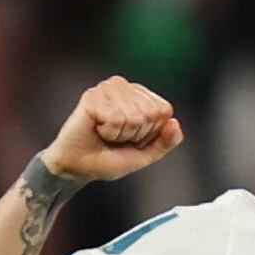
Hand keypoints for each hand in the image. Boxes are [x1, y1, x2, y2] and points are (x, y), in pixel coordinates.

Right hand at [43, 78, 184, 181]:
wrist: (80, 167)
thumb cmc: (110, 158)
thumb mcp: (146, 154)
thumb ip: (166, 141)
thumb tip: (175, 123)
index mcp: (139, 95)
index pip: (164, 110)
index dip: (151, 132)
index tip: (132, 138)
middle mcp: (123, 87)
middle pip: (151, 113)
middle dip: (136, 134)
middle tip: (117, 137)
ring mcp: (106, 89)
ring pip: (135, 117)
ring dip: (121, 133)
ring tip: (106, 133)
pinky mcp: (92, 96)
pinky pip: (115, 119)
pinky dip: (108, 132)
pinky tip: (96, 129)